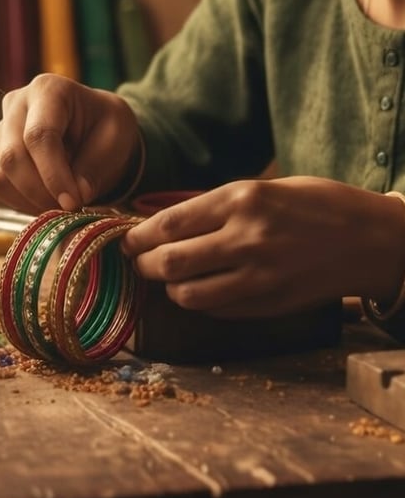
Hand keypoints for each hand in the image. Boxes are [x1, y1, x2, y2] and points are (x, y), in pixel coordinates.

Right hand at [0, 73, 141, 213]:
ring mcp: (1, 128)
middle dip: (41, 192)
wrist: (92, 128)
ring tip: (62, 204)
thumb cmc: (105, 126)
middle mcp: (16, 104)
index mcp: (48, 89)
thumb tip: (75, 196)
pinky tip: (47, 200)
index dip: (53, 174)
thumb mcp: (116, 138)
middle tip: (70, 208)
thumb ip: (95, 166)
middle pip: (12, 156)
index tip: (73, 202)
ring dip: (31, 200)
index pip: (39, 135)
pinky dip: (21, 201)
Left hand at [121, 176, 404, 317]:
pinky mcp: (270, 304)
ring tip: (168, 277)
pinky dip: (200, 301)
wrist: (371, 239)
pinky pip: (216, 310)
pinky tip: (202, 288)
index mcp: (240, 200)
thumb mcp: (260, 188)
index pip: (168, 224)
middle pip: (168, 263)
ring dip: (169, 288)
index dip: (137, 236)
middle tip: (137, 262)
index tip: (126, 240)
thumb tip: (163, 226)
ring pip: (187, 295)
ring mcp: (259, 276)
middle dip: (142, 265)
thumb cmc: (314, 204)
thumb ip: (213, 208)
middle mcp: (245, 238)